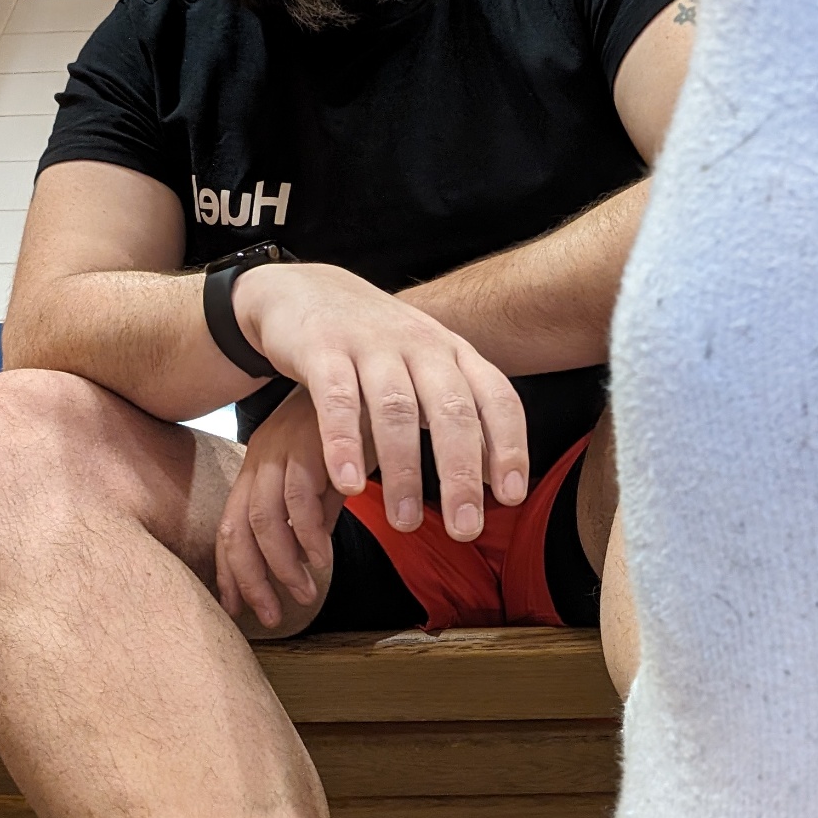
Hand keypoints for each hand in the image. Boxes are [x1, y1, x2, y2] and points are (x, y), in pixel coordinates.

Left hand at [215, 385, 342, 628]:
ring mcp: (282, 449)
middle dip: (250, 580)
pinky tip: (324, 559)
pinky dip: (308, 536)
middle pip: (237, 530)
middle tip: (270, 617)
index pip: (233, 526)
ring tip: (305, 594)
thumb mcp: (334, 471)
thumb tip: (311, 552)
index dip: (233, 572)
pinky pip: (298, 499)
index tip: (242, 608)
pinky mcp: (309, 443)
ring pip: (263, 521)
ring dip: (281, 566)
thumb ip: (320, 508)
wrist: (384, 367)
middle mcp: (262, 456)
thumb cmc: (363, 419)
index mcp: (262, 463)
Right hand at [231, 261, 528, 541]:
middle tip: (464, 528)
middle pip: (451, 410)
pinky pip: (337, 400)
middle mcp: (421, 345)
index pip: (496, 398)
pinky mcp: (323, 348)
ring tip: (404, 523)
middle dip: (461, 473)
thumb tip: (499, 479)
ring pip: (396, 410)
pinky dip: (344, 443)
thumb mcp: (429, 370)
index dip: (508, 447)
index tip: (512, 497)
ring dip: (404, 470)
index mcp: (454, 353)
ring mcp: (372, 344)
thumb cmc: (378, 345)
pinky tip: (349, 485)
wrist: (305, 289)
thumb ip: (464, 417)